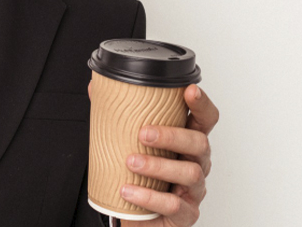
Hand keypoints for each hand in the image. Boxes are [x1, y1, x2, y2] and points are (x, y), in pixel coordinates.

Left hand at [120, 85, 217, 226]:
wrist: (137, 217)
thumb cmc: (140, 176)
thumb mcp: (133, 145)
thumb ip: (119, 117)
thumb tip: (96, 87)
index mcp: (187, 142)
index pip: (205, 119)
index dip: (202, 104)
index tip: (190, 90)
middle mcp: (196, 163)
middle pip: (200, 143)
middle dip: (172, 136)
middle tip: (143, 133)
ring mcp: (194, 190)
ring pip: (189, 173)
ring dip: (158, 165)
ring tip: (131, 162)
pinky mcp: (186, 214)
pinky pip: (174, 205)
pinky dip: (150, 197)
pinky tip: (129, 191)